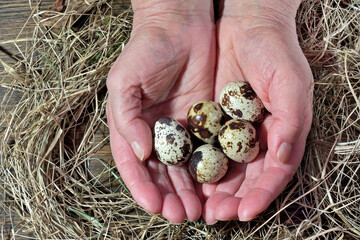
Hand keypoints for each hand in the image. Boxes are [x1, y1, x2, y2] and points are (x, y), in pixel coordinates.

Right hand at [106, 1, 214, 222]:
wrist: (179, 25)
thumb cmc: (146, 50)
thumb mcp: (125, 82)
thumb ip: (127, 118)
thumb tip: (140, 153)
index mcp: (132, 126)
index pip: (134, 164)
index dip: (142, 187)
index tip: (154, 205)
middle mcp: (156, 133)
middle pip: (161, 173)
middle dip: (169, 196)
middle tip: (182, 214)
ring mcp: (181, 129)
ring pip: (184, 168)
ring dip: (189, 191)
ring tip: (198, 210)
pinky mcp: (204, 122)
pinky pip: (207, 150)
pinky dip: (209, 170)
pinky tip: (215, 186)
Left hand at [202, 0, 312, 222]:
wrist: (246, 24)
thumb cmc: (275, 52)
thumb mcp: (292, 84)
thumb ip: (292, 124)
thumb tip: (281, 159)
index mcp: (280, 134)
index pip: (271, 174)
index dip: (259, 195)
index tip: (242, 212)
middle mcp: (256, 137)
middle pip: (244, 177)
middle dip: (230, 199)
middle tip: (212, 215)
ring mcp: (232, 129)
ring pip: (222, 166)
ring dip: (210, 188)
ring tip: (197, 206)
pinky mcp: (211, 119)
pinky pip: (202, 145)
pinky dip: (196, 163)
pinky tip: (186, 177)